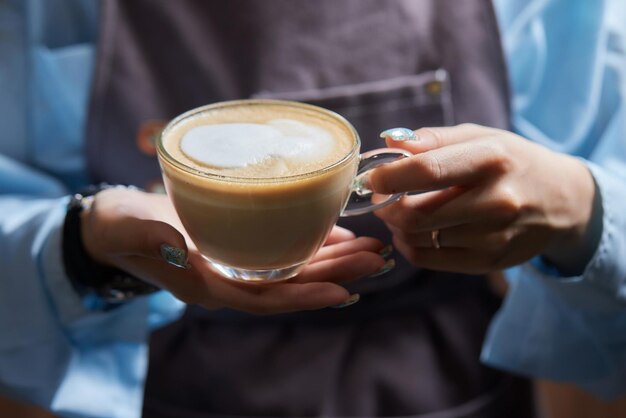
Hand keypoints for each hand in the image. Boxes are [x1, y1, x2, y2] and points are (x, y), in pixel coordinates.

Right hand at [80, 188, 385, 313]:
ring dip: (334, 260)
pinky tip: (340, 232)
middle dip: (336, 275)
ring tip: (371, 249)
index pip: (263, 299)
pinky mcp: (239, 243)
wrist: (113, 222)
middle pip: (291, 284)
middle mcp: (229, 279)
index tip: (343, 291)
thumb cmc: (118, 227)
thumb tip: (178, 246)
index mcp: (206, 284)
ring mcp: (236, 263)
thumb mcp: (127, 228)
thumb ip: (150, 237)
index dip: (303, 297)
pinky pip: (283, 250)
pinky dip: (313, 242)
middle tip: (377, 259)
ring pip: (293, 268)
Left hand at [370, 124, 597, 274]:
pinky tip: (415, 231)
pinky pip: (428, 259)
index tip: (368, 177)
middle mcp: (496, 201)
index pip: (426, 171)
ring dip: (396, 226)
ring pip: (418, 239)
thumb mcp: (480, 137)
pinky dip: (410, 245)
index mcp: (491, 160)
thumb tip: (388, 142)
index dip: (387, 176)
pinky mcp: (489, 262)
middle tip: (381, 197)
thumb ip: (433, 139)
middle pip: (415, 215)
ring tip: (400, 210)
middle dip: (386, 207)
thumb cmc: (512, 161)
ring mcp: (494, 237)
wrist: (563, 201)